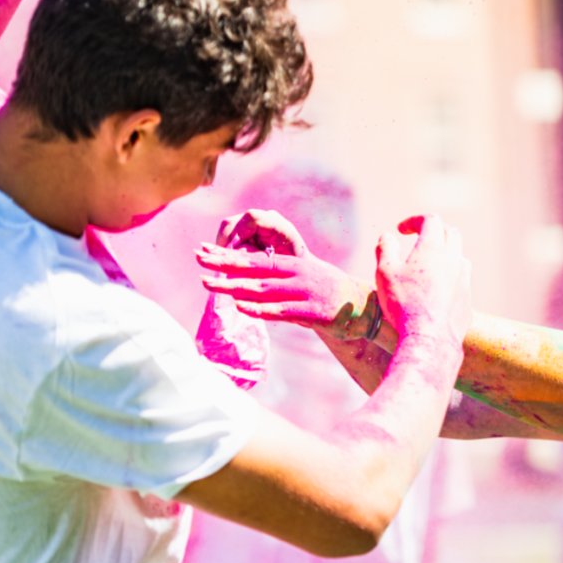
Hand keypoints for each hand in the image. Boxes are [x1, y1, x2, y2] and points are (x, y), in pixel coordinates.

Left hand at [197, 209, 373, 336]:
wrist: (365, 308)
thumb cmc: (330, 294)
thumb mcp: (305, 278)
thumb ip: (279, 278)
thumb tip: (248, 282)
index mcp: (294, 263)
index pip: (255, 256)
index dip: (228, 253)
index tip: (203, 250)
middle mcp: (297, 273)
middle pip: (254, 266)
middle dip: (223, 262)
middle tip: (198, 258)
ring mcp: (304, 291)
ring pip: (262, 288)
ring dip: (233, 286)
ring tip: (208, 284)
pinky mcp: (312, 311)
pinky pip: (281, 310)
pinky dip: (260, 308)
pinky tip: (241, 306)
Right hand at [374, 216, 472, 346]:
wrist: (429, 338)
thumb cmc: (403, 304)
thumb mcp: (385, 273)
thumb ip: (385, 250)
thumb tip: (387, 237)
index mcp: (433, 248)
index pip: (431, 220)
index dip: (414, 221)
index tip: (401, 230)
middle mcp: (453, 260)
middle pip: (451, 233)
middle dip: (435, 231)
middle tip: (420, 239)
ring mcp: (464, 280)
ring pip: (460, 257)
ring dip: (446, 255)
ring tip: (430, 265)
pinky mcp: (468, 300)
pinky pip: (462, 283)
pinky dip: (450, 279)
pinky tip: (437, 292)